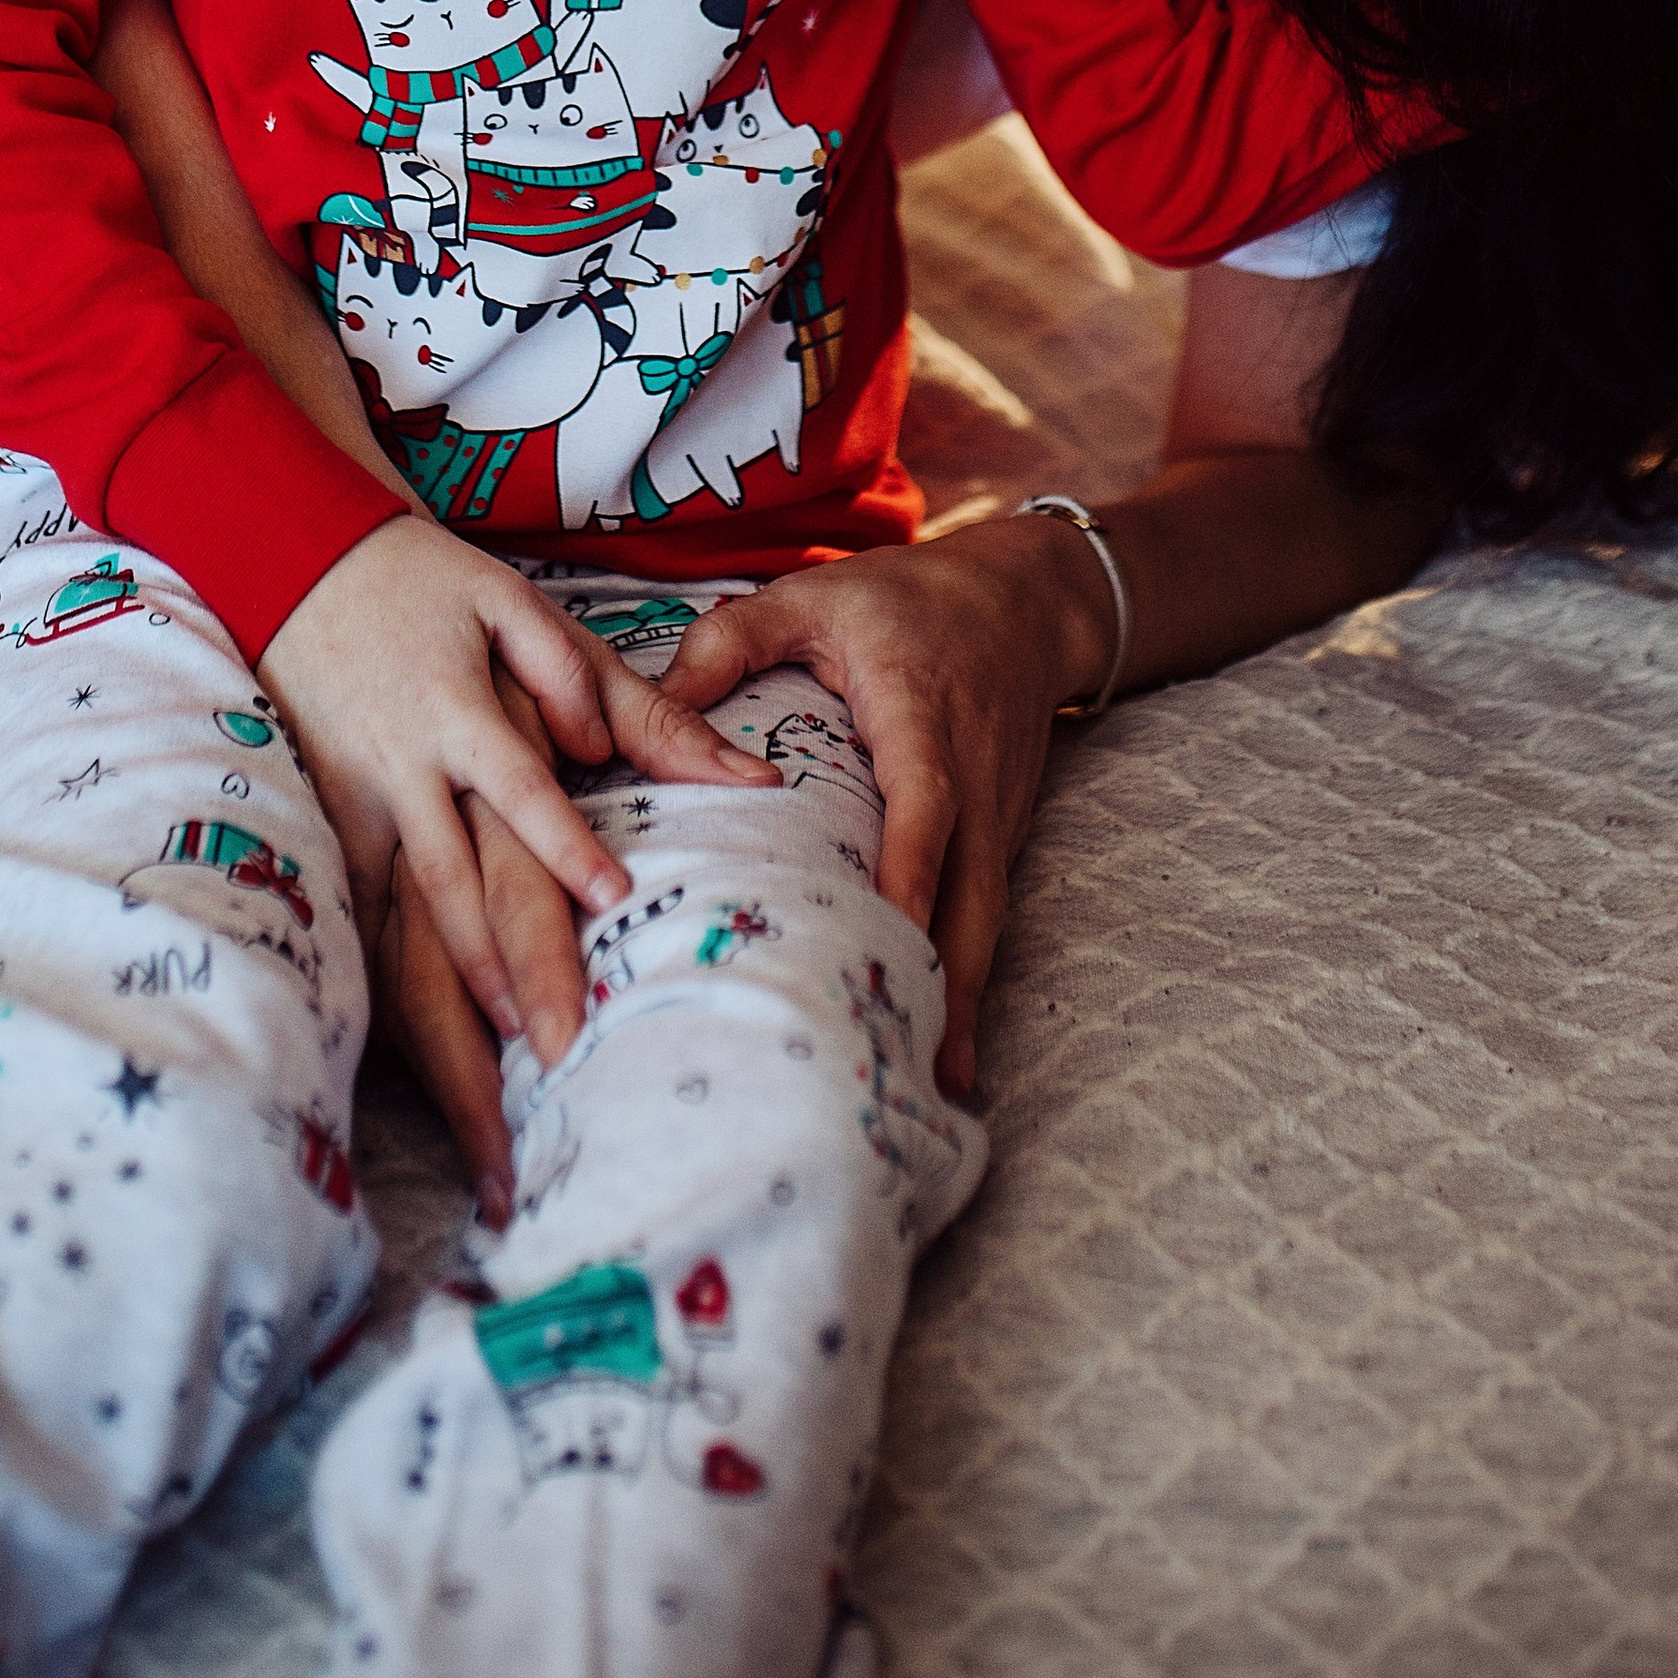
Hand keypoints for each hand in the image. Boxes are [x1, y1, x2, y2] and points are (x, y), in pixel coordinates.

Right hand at [261, 517, 774, 1050]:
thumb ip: (574, 672)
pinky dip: (381, 988)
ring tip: (490, 1093)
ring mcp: (353, 799)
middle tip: (559, 1047)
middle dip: (507, 971)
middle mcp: (402, 764)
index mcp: (456, 707)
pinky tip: (411, 1060)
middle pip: (456, 884)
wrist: (295, 559)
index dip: (565, 841)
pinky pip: (356, 917)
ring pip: (399, 919)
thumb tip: (608, 745)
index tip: (614, 897)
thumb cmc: (423, 582)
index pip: (519, 786)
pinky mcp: (324, 820)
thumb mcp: (509, 600)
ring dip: (443, 1008)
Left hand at [656, 516, 1112, 1096]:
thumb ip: (732, 639)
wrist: (1027, 601)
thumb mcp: (815, 596)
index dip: (911, 874)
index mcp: (923, 724)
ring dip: (963, 994)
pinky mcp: (1002, 837)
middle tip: (918, 1063)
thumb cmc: (906, 599)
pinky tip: (938, 1036)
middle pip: (970, 891)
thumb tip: (651, 705)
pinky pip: (985, 912)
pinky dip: (966, 973)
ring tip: (933, 1081)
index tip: (891, 940)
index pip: (923, 808)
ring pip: (986, 916)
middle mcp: (972, 783)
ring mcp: (998, 817)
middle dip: (947, 977)